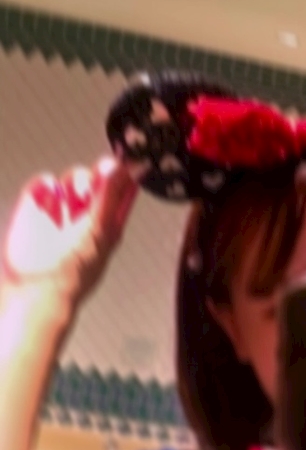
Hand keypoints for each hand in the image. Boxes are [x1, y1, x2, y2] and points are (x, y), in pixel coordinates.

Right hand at [2, 158, 138, 306]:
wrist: (36, 289)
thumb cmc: (74, 271)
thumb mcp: (100, 231)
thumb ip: (109, 197)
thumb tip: (119, 169)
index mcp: (108, 222)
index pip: (120, 190)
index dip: (123, 175)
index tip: (127, 161)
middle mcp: (85, 214)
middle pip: (95, 178)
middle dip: (96, 177)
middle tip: (96, 183)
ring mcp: (60, 209)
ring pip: (72, 178)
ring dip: (75, 181)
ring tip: (73, 199)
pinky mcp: (35, 207)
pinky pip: (44, 182)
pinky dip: (47, 185)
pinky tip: (51, 200)